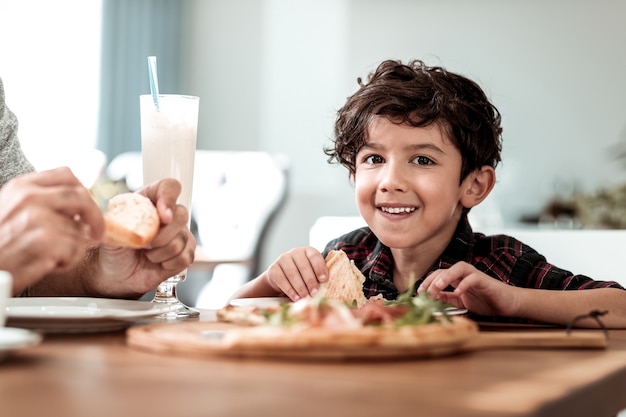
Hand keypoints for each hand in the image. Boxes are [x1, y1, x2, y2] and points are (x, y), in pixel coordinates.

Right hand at [0, 168, 103, 294]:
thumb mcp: (10, 210)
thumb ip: (39, 201)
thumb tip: (75, 206)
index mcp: (22, 186)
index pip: (66, 175)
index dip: (83, 191)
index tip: (88, 206)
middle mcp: (30, 197)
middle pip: (82, 197)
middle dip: (95, 216)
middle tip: (97, 233)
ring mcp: (38, 217)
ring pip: (80, 229)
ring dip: (74, 247)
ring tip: (51, 256)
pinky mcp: (45, 239)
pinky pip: (75, 249)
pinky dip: (68, 261)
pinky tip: (48, 265)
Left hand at [86, 178, 195, 297]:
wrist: (116, 275)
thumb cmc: (114, 250)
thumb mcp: (111, 234)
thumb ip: (120, 226)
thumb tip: (126, 225)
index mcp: (150, 201)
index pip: (169, 187)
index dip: (169, 198)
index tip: (163, 216)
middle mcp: (167, 215)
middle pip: (181, 214)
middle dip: (162, 235)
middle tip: (145, 245)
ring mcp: (179, 233)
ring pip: (182, 239)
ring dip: (161, 253)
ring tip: (147, 255)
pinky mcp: (185, 252)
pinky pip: (186, 256)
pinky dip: (169, 263)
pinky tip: (157, 263)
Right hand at [263, 246, 327, 300]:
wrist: (281, 277)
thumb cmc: (302, 275)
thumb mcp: (311, 272)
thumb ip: (319, 276)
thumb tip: (331, 286)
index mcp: (307, 251)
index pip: (314, 256)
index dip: (319, 267)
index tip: (324, 280)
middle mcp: (295, 252)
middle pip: (303, 266)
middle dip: (310, 281)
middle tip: (315, 293)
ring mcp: (283, 259)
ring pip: (292, 273)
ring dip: (300, 287)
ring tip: (306, 298)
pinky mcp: (273, 268)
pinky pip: (282, 279)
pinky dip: (290, 290)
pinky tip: (296, 298)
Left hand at [417, 261, 519, 316]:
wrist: (508, 304)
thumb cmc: (486, 302)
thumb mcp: (462, 302)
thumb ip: (449, 299)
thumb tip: (433, 298)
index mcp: (457, 279)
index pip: (438, 275)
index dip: (427, 282)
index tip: (419, 293)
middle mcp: (464, 274)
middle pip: (444, 270)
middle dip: (432, 280)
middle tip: (425, 293)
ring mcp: (475, 276)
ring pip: (458, 268)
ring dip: (446, 276)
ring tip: (437, 287)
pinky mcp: (486, 281)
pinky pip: (473, 278)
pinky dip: (465, 284)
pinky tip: (458, 292)